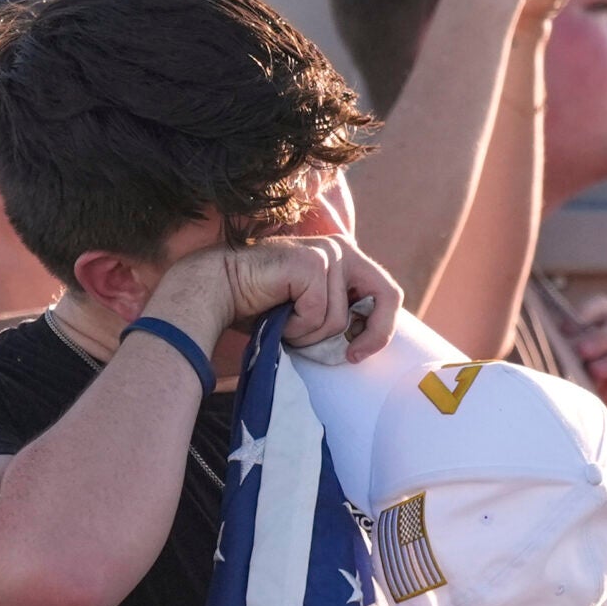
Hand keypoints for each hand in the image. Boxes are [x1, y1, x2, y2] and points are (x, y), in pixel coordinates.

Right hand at [146, 235, 400, 362]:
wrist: (218, 290)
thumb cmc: (261, 304)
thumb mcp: (313, 310)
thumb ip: (341, 314)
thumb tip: (367, 343)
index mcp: (346, 257)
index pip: (388, 293)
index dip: (383, 329)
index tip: (359, 355)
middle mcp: (341, 248)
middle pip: (385, 296)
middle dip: (371, 334)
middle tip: (350, 357)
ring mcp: (327, 253)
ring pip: (339, 318)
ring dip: (310, 334)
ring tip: (285, 322)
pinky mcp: (310, 263)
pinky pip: (318, 314)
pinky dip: (296, 327)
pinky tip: (276, 314)